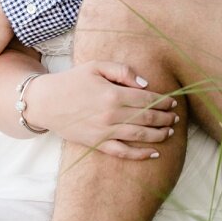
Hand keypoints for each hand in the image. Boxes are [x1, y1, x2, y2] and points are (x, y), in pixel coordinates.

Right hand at [25, 62, 178, 159]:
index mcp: (113, 94)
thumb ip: (122, 71)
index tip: (173, 102)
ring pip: (139, 136)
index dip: (163, 101)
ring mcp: (104, 132)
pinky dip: (140, 154)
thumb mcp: (96, 66)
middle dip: (165, 118)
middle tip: (176, 117)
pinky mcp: (97, 144)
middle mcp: (111, 115)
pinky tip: (154, 153)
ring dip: (158, 135)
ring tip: (170, 132)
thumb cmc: (72, 81)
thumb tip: (145, 84)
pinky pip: (123, 152)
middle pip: (147, 118)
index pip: (147, 99)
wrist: (46, 102)